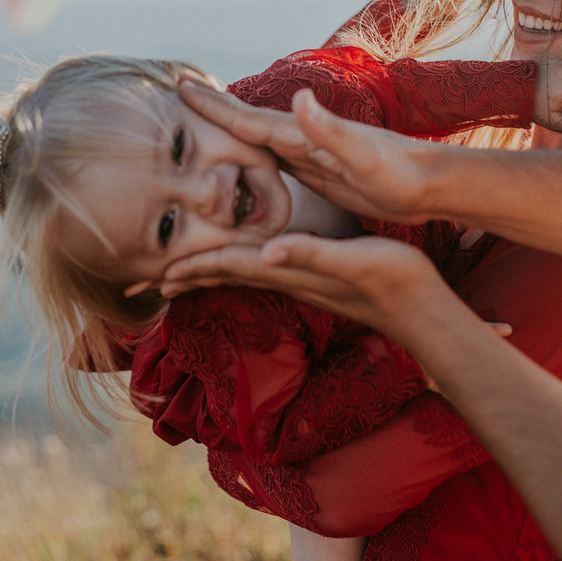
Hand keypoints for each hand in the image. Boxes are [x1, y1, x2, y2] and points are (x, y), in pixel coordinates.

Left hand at [160, 234, 511, 344]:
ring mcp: (296, 277)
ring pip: (236, 273)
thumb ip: (311, 254)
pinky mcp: (311, 273)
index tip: (151, 275)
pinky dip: (233, 265)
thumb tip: (266, 254)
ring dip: (202, 274)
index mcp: (287, 269)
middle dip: (182, 277)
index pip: (227, 265)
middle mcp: (284, 275)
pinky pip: (258, 268)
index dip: (189, 267)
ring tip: (171, 277)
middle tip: (140, 284)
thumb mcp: (354, 259)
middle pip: (221, 274)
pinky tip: (232, 262)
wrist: (422, 306)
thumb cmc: (393, 279)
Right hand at [178, 78, 443, 224]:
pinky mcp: (319, 174)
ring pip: (256, 141)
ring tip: (198, 121)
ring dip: (227, 130)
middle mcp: (302, 140)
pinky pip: (273, 162)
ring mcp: (309, 156)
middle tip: (176, 91)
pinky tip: (245, 159)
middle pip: (245, 123)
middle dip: (211, 109)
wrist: (430, 183)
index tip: (180, 85)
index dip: (213, 105)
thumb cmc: (399, 173)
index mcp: (304, 135)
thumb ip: (327, 129)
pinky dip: (251, 156)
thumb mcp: (362, 155)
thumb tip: (297, 97)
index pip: (248, 118)